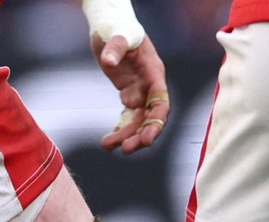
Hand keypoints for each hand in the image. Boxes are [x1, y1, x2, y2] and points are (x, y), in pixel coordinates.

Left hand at [93, 35, 168, 153]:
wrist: (110, 25)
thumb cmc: (117, 27)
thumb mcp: (117, 34)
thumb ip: (115, 47)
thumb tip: (108, 62)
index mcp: (154, 73)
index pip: (161, 103)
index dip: (156, 122)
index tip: (147, 138)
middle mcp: (150, 86)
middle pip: (151, 117)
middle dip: (141, 135)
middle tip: (126, 149)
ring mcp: (140, 92)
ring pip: (138, 121)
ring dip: (126, 136)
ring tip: (108, 146)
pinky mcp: (129, 94)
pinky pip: (127, 118)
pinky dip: (119, 130)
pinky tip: (108, 141)